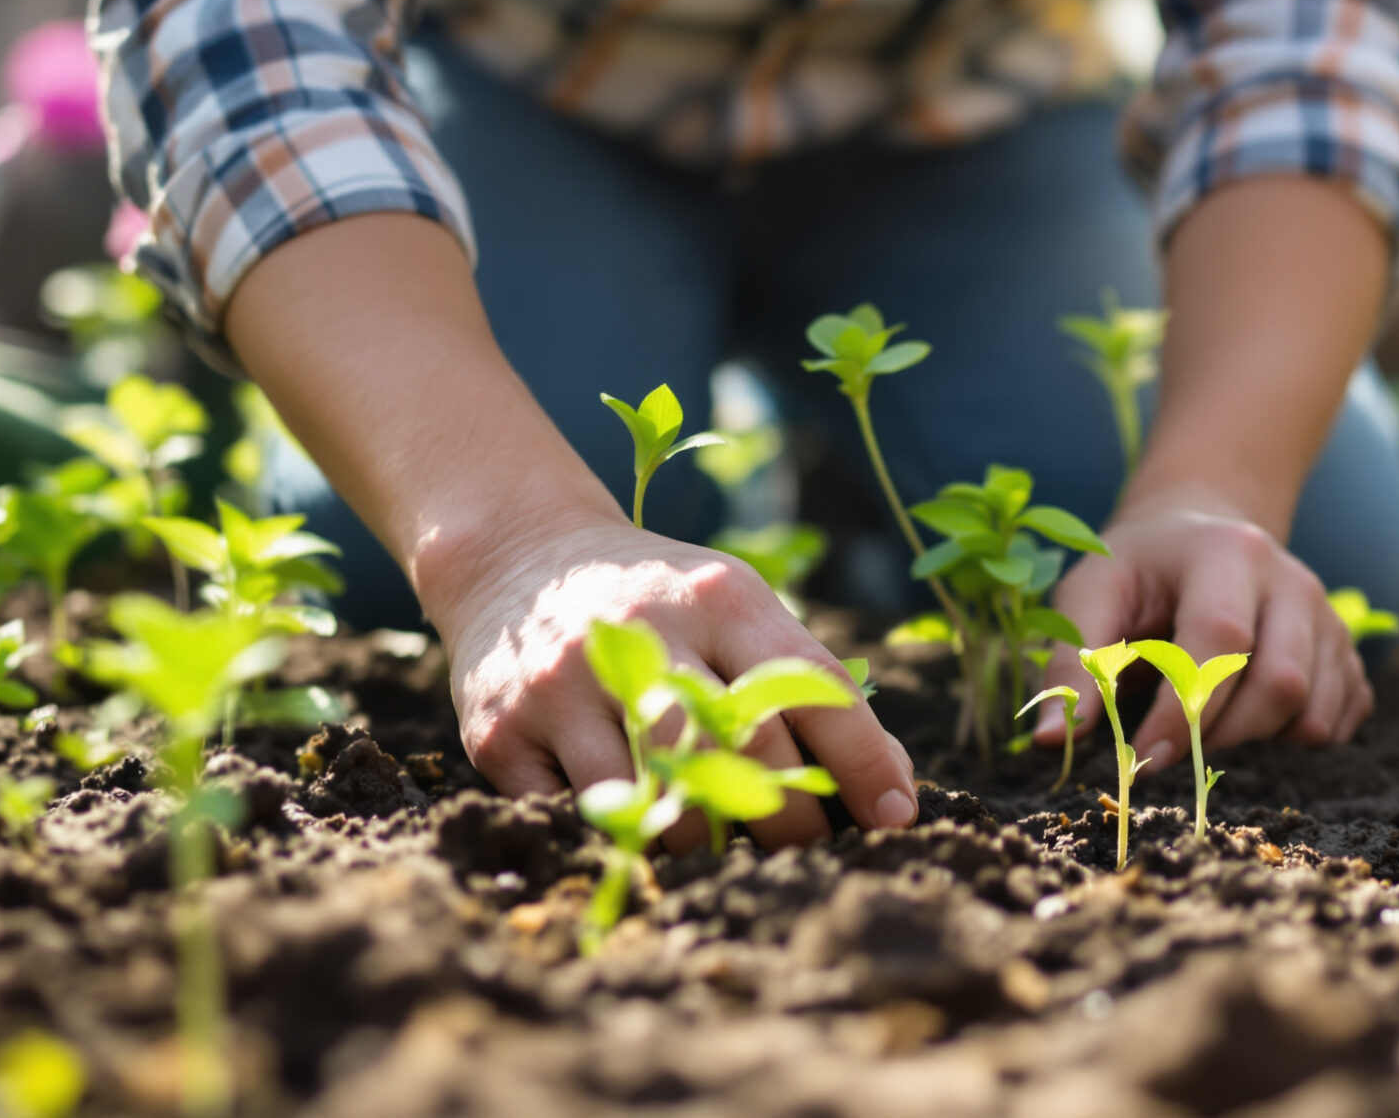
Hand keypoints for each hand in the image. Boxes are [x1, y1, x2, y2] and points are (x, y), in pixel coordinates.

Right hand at [422, 501, 917, 849]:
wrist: (517, 555)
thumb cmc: (657, 596)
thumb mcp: (734, 603)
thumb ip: (805, 679)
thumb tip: (892, 785)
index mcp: (719, 597)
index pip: (812, 688)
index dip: (863, 762)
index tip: (896, 815)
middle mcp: (642, 634)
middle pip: (741, 757)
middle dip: (790, 819)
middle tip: (806, 843)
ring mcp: (564, 687)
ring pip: (662, 802)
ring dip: (705, 837)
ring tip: (721, 835)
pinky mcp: (503, 735)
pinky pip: (581, 819)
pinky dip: (622, 831)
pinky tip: (636, 816)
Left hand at [1031, 483, 1370, 771]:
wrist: (1201, 531)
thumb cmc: (1137, 570)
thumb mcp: (1089, 595)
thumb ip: (1072, 664)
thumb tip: (1054, 740)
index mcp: (1228, 552)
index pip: (1220, 641)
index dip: (1184, 711)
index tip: (1141, 759)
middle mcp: (1293, 579)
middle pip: (1279, 683)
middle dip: (1218, 734)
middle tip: (1168, 740)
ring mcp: (1329, 616)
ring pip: (1311, 711)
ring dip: (1254, 740)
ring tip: (1206, 719)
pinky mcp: (1347, 651)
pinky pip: (1339, 720)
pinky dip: (1294, 738)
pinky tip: (1250, 715)